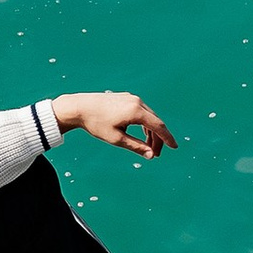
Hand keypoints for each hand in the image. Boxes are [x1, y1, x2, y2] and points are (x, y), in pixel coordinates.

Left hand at [54, 90, 175, 159]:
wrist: (78, 107)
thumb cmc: (96, 124)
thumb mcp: (116, 139)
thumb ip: (136, 147)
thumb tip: (151, 155)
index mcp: (136, 111)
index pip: (158, 126)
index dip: (167, 138)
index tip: (175, 148)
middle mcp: (136, 102)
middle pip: (155, 122)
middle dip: (158, 139)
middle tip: (156, 155)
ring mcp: (131, 98)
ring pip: (148, 116)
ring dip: (151, 132)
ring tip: (148, 147)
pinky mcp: (125, 98)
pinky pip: (140, 112)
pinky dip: (144, 124)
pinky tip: (142, 135)